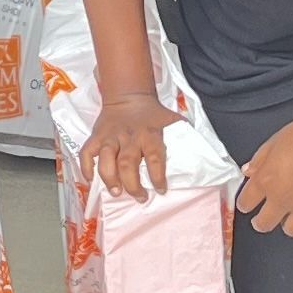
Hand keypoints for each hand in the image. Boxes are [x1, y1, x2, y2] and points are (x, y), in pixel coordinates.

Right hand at [85, 87, 174, 202]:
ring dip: (109, 178)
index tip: (161, 190)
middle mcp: (130, 136)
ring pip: (106, 159)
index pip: (155, 158)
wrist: (129, 95)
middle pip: (128, 163)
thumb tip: (205, 157)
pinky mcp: (97, 136)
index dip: (158, 177)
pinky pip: (87, 153)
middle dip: (133, 184)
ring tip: (115, 192)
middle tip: (139, 197)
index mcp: (150, 134)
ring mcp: (111, 136)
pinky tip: (90, 180)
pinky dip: (86, 167)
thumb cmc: (153, 114)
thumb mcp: (173, 121)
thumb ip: (185, 137)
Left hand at [235, 109, 292, 236]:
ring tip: (287, 214)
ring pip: (290, 230)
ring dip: (286, 223)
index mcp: (267, 181)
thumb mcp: (275, 140)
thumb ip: (259, 159)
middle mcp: (283, 199)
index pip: (245, 203)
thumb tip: (250, 170)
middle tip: (261, 217)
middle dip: (260, 222)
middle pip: (264, 224)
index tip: (246, 202)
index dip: (244, 203)